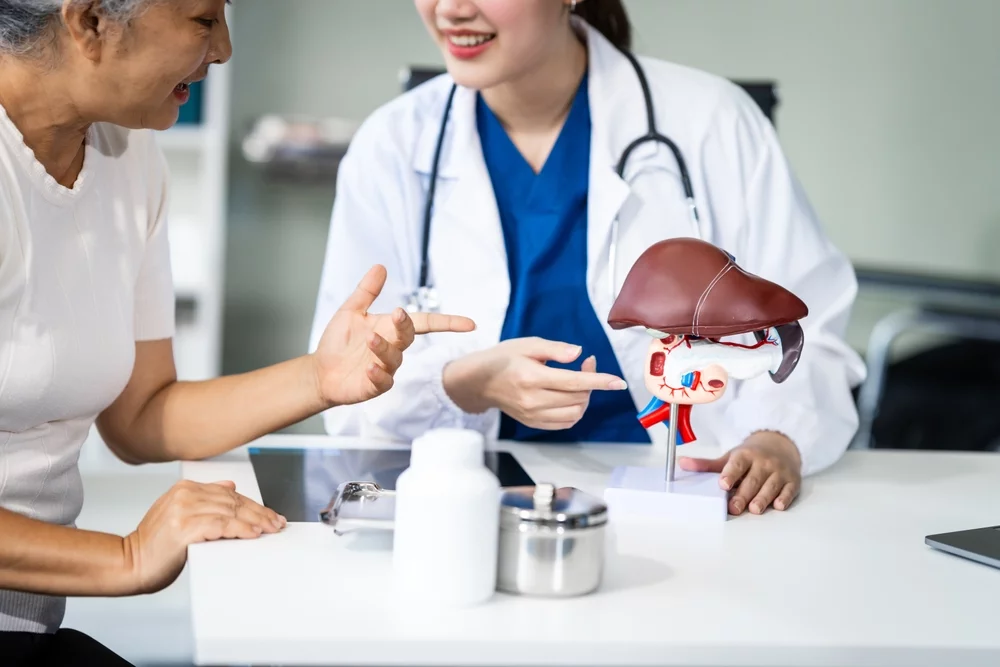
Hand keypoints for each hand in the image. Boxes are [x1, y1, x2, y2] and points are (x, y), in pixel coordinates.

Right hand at [122, 480, 284, 594]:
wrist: (129, 564)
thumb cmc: (156, 546)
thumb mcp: (179, 513)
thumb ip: (203, 499)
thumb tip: (230, 486)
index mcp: (185, 489)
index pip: (230, 494)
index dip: (254, 505)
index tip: (271, 515)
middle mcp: (185, 495)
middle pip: (233, 501)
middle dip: (260, 513)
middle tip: (277, 523)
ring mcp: (183, 509)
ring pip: (230, 511)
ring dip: (255, 521)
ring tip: (270, 529)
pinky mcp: (184, 526)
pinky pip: (221, 525)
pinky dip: (239, 529)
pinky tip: (252, 534)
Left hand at [312, 265, 474, 406]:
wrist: (320, 371)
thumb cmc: (338, 342)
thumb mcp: (351, 312)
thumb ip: (367, 291)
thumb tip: (380, 266)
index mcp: (391, 328)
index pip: (424, 323)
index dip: (447, 323)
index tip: (469, 324)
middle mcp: (393, 347)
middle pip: (408, 336)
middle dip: (405, 325)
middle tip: (397, 314)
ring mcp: (386, 368)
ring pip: (394, 358)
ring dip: (383, 348)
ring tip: (369, 339)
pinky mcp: (374, 386)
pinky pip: (383, 381)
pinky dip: (378, 374)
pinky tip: (370, 368)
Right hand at [443, 337, 627, 429]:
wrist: (478, 382)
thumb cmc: (502, 358)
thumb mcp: (527, 344)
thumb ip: (555, 349)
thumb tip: (578, 354)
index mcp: (532, 378)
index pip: (574, 382)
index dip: (600, 381)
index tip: (619, 382)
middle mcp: (533, 400)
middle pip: (577, 398)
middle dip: (592, 382)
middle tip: (587, 364)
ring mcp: (533, 415)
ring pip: (574, 413)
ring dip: (585, 397)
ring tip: (579, 381)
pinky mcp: (533, 423)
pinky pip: (565, 423)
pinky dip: (575, 411)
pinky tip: (571, 395)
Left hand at [678, 431, 801, 514]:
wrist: (780, 444)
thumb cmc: (751, 456)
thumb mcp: (729, 457)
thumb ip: (707, 465)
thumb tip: (681, 464)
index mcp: (746, 455)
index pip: (737, 464)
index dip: (730, 474)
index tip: (723, 484)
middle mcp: (764, 462)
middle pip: (753, 480)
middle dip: (743, 494)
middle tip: (734, 507)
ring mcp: (779, 472)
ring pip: (770, 486)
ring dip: (763, 498)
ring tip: (754, 509)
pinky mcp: (792, 481)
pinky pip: (789, 490)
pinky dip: (784, 498)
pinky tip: (778, 505)